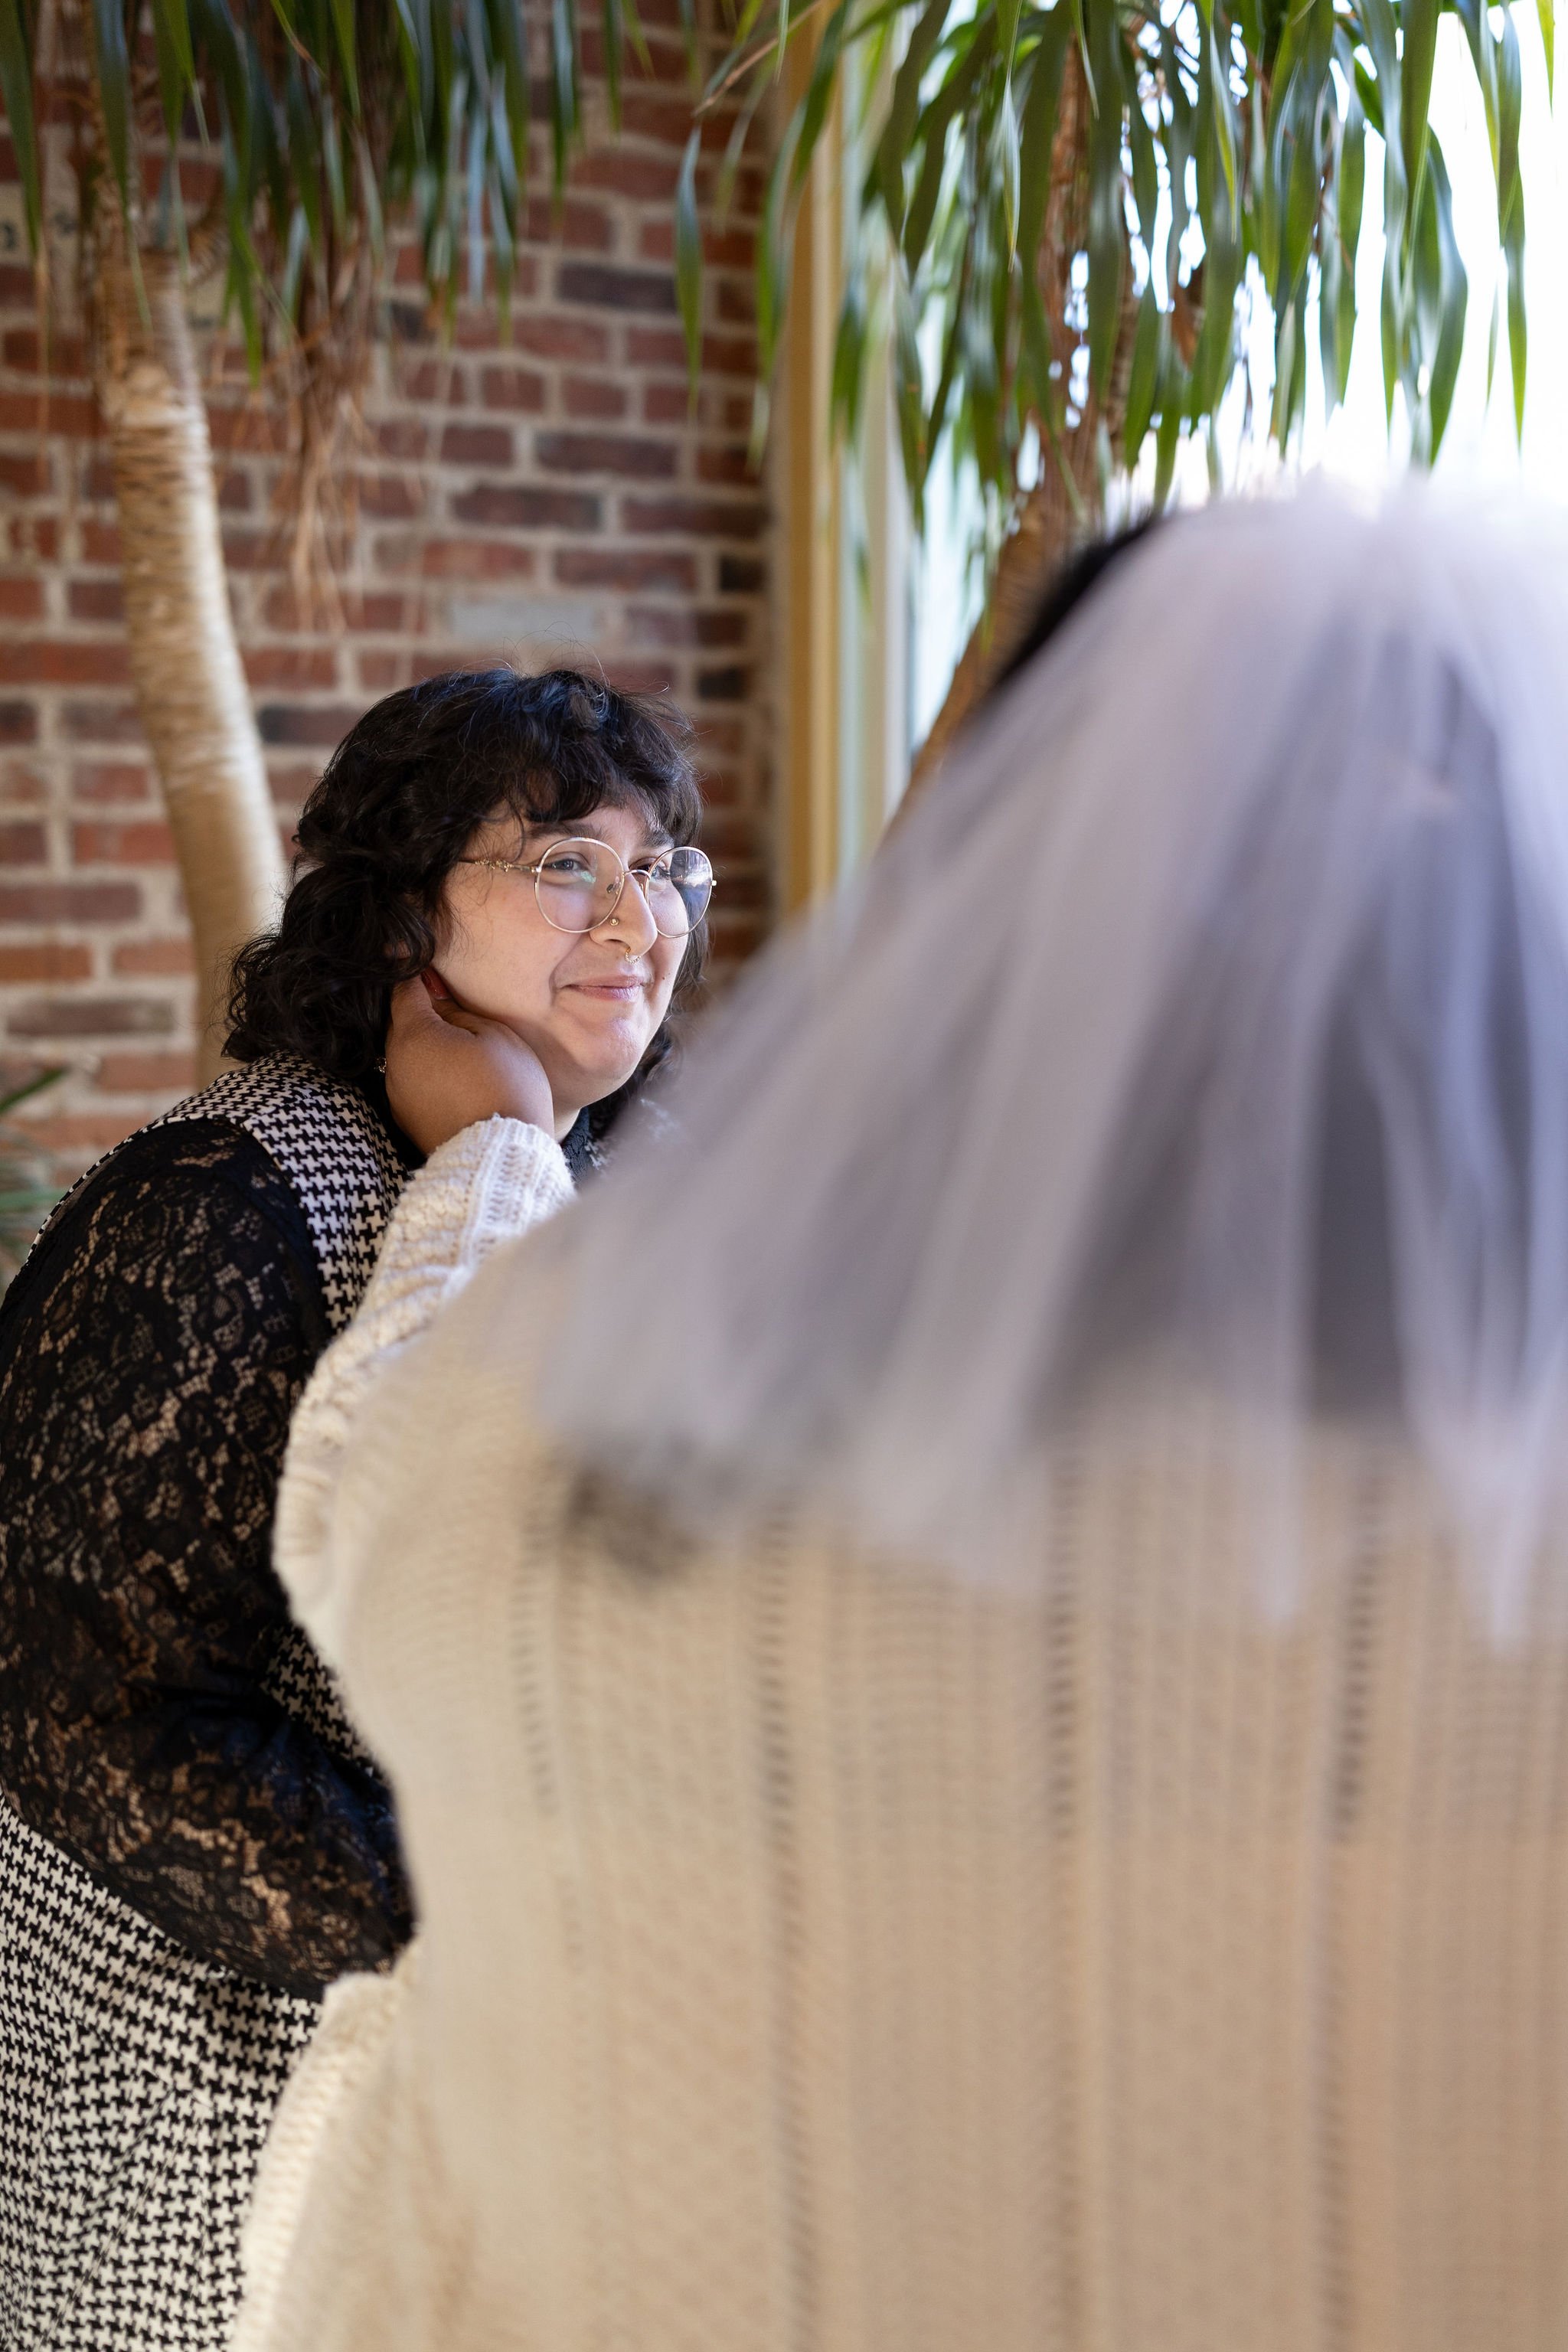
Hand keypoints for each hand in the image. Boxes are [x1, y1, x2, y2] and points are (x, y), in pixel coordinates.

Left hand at [383, 974, 554, 1154]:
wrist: (499, 1157)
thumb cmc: (505, 1088)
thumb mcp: (494, 1035)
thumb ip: (459, 1011)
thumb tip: (436, 1001)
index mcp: (413, 1035)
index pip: (403, 990)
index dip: (414, 973)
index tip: (424, 964)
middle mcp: (394, 1064)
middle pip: (402, 1025)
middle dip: (421, 1013)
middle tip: (451, 1008)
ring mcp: (397, 1096)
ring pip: (406, 1057)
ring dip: (425, 1048)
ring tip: (459, 1049)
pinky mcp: (407, 1121)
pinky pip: (413, 1085)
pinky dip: (428, 1076)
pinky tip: (455, 1080)